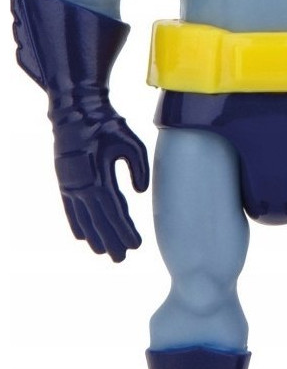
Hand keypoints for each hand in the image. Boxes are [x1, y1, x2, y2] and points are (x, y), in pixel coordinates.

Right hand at [53, 104, 149, 261]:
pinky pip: (70, 209)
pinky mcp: (65, 180)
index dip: (125, 231)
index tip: (136, 245)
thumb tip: (139, 192)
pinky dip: (77, 224)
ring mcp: (70, 185)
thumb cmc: (106, 124)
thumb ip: (140, 168)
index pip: (115, 213)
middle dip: (111, 241)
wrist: (75, 110)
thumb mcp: (131, 142)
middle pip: (99, 222)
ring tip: (104, 253)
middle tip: (121, 258)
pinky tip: (82, 237)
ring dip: (94, 237)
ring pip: (84, 219)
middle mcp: (82, 187)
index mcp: (99, 179)